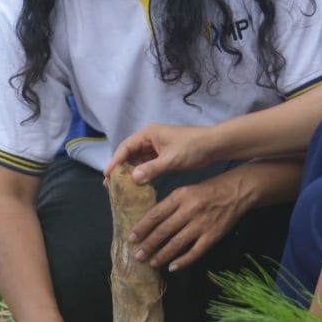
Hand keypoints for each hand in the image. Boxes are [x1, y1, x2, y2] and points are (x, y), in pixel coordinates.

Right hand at [105, 123, 222, 185]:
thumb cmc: (193, 147)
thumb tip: (133, 179)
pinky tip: (137, 185)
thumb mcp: (171, 159)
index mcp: (148, 134)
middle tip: (110, 185)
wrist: (214, 146)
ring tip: (121, 187)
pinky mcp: (162, 156)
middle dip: (119, 168)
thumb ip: (152, 168)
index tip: (107, 175)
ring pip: (137, 160)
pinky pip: (147, 165)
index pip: (126, 147)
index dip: (115, 161)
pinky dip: (141, 174)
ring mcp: (156, 148)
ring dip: (130, 172)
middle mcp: (149, 139)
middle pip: (129, 154)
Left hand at [128, 174, 250, 271]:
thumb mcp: (185, 191)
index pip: (156, 214)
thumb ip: (169, 205)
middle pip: (164, 230)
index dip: (142, 227)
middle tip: (137, 255)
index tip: (132, 238)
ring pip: (177, 243)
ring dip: (162, 255)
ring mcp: (202, 224)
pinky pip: (195, 251)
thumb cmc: (206, 191)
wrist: (235, 192)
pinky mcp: (213, 236)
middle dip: (149, 245)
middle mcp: (189, 210)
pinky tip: (172, 267)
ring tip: (151, 263)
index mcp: (180, 196)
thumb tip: (149, 221)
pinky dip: (183, 261)